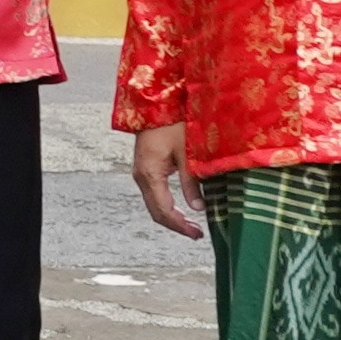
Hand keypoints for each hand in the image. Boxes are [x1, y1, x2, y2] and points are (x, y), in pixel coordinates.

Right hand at [133, 123, 204, 239]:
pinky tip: (182, 208)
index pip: (163, 210)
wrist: (155, 105)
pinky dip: (167, 205)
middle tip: (196, 233)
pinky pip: (154, 195)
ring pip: (154, 204)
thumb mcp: (186, 153)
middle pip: (155, 211)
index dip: (180, 225)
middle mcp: (141, 176)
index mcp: (150, 174)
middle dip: (176, 225)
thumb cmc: (172, 124)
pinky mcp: (145, 169)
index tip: (197, 233)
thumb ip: (191, 181)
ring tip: (192, 224)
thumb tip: (199, 207)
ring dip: (171, 216)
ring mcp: (141, 173)